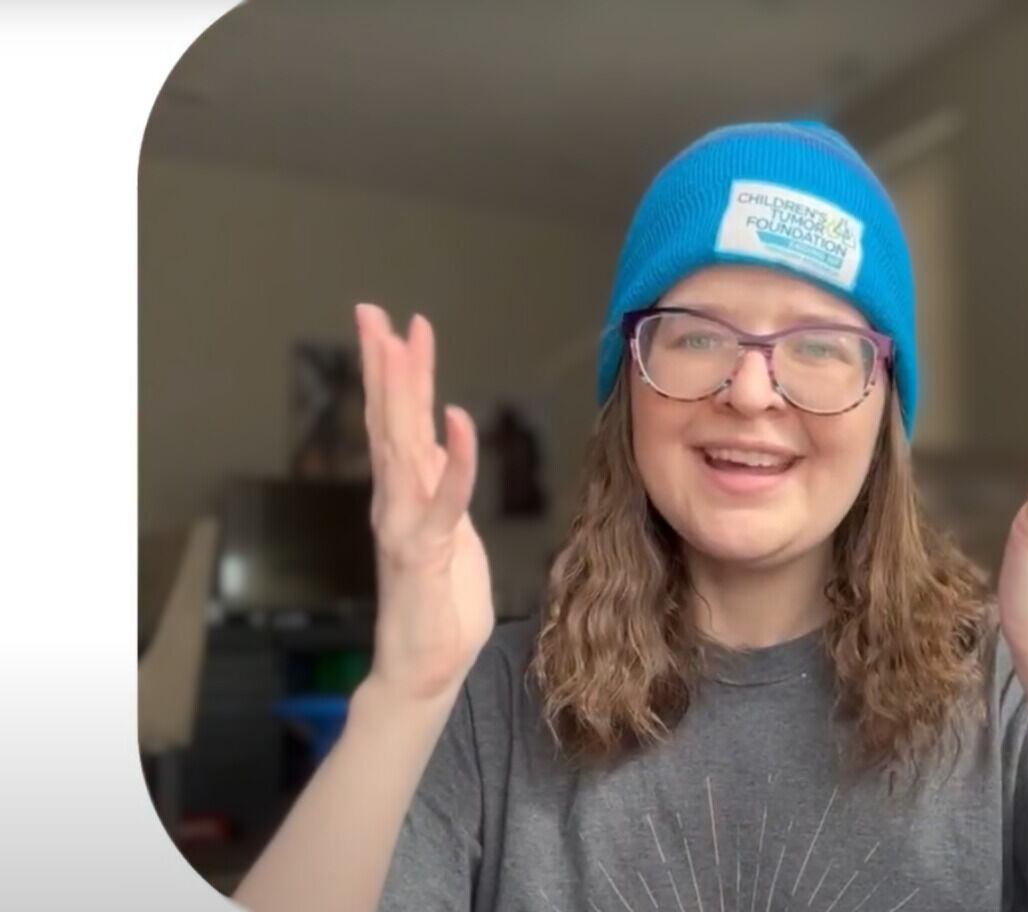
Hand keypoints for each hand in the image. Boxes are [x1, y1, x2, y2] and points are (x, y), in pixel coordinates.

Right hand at [355, 304, 493, 704]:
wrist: (424, 669)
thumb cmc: (440, 603)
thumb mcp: (448, 529)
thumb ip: (436, 484)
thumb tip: (436, 441)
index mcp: (405, 492)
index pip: (397, 420)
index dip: (398, 372)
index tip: (397, 325)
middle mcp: (396, 500)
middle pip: (388, 419)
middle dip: (385, 364)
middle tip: (374, 312)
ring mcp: (405, 523)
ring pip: (402, 446)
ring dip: (404, 393)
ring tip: (402, 345)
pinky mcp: (426, 551)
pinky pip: (443, 498)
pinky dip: (454, 459)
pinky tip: (458, 421)